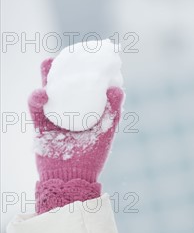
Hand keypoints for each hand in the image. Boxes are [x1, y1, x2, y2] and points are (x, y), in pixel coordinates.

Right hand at [30, 58, 124, 212]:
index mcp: (86, 109)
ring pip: (48, 89)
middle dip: (63, 67)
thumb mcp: (106, 132)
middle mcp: (70, 108)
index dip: (87, 69)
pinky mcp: (40, 124)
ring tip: (49, 63)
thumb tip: (117, 87)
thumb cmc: (92, 156)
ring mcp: (54, 115)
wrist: (72, 178)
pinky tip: (42, 93)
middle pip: (65, 82)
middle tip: (67, 53)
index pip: (86, 85)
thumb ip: (112, 111)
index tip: (92, 53)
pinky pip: (36, 107)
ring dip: (47, 76)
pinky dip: (37, 99)